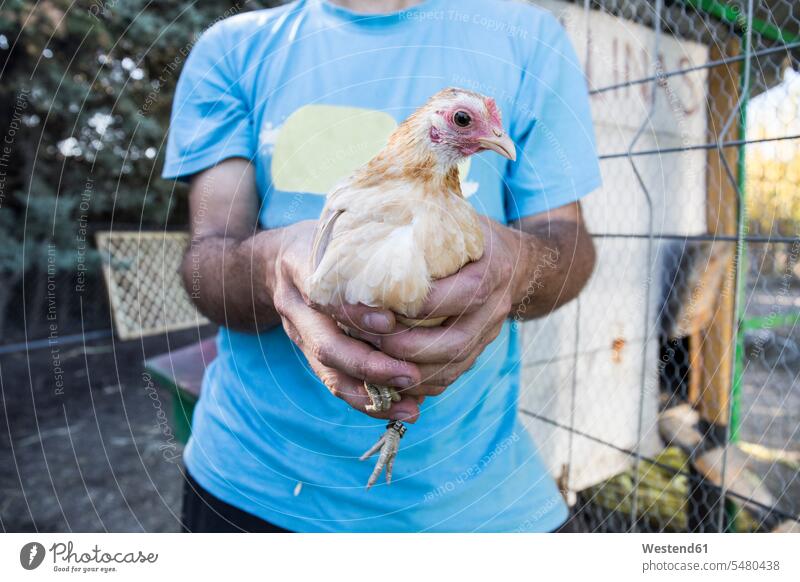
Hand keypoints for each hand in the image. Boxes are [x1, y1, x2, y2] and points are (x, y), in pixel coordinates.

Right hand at [267, 221, 422, 421]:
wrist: (271, 263)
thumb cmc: (321, 238)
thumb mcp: (337, 225)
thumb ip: (367, 237)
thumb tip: (424, 239)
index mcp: (300, 268)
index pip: (323, 297)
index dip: (354, 313)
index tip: (389, 323)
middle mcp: (296, 308)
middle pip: (326, 347)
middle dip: (370, 366)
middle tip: (411, 375)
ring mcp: (301, 336)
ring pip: (331, 374)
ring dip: (372, 396)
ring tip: (412, 406)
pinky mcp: (312, 354)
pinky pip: (337, 385)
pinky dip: (369, 402)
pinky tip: (403, 410)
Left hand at [352, 217, 519, 392]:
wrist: (520, 264)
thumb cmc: (475, 236)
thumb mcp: (458, 219)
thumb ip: (428, 222)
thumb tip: (378, 211)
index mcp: (490, 273)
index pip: (453, 297)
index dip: (411, 306)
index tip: (373, 303)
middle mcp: (494, 310)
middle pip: (451, 344)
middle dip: (403, 346)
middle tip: (365, 336)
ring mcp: (488, 336)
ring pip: (449, 369)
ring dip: (407, 370)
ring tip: (371, 358)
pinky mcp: (477, 352)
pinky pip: (449, 378)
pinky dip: (418, 383)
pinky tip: (389, 375)